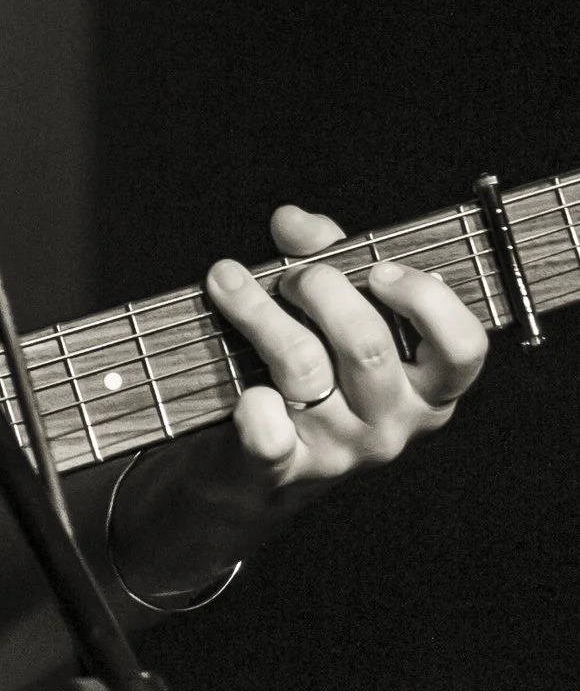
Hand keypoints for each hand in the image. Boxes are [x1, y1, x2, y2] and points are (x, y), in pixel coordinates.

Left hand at [209, 203, 488, 486]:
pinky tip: (246, 390)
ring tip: (227, 282)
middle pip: (367, 345)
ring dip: (259, 312)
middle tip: (290, 276)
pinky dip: (256, 410)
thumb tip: (295, 221)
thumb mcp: (329, 313)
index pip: (462, 347)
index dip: (426, 299)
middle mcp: (392, 422)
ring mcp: (339, 448)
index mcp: (426, 385)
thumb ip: (322, 256)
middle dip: (321, 289)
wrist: (255, 469)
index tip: (379, 270)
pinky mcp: (283, 468)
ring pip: (305, 368)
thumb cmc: (308, 369)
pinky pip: (271, 437)